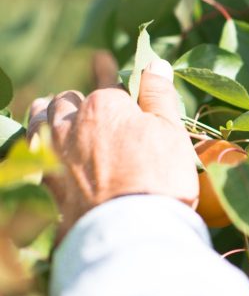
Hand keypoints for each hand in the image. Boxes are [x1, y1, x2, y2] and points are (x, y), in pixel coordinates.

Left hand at [28, 60, 198, 239]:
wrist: (130, 233)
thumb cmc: (159, 179)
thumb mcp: (171, 134)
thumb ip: (160, 96)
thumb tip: (155, 63)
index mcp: (105, 105)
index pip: (108, 82)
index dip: (111, 76)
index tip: (106, 66)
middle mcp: (71, 123)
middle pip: (68, 100)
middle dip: (78, 100)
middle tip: (85, 105)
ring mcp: (52, 153)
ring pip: (40, 120)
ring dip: (47, 113)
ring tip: (50, 111)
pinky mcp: (43, 183)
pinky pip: (29, 152)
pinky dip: (34, 144)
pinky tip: (38, 148)